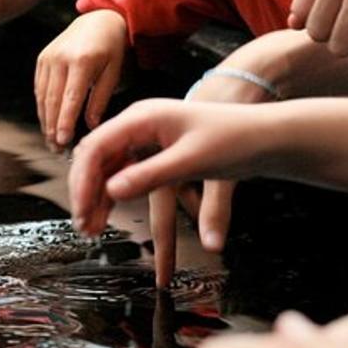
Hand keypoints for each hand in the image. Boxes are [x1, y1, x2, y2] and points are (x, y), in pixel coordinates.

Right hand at [34, 9, 126, 151]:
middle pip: (52, 101)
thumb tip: (91, 125)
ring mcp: (47, 57)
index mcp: (81, 61)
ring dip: (45, 120)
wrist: (98, 18)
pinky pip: (39, 87)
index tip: (63, 142)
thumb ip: (101, 98)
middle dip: (53, 127)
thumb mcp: (114, 71)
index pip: (69, 99)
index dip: (65, 123)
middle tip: (56, 149)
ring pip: (42, 96)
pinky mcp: (41, 58)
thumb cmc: (111, 46)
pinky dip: (42, 106)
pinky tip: (48, 121)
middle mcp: (59, 59)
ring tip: (51, 140)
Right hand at [70, 98, 284, 285]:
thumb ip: (150, 175)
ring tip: (91, 229)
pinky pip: (124, 174)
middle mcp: (137, 125)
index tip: (83, 212)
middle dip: (86, 192)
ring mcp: (144, 138)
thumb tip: (111, 192)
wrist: (264, 135)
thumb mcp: (192, 160)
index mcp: (143, 118)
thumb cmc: (234, 140)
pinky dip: (114, 196)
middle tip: (84, 226)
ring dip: (97, 197)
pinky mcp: (153, 152)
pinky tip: (107, 216)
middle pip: (96, 158)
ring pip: (108, 168)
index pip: (96, 147)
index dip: (84, 181)